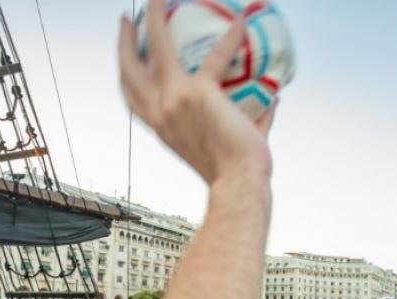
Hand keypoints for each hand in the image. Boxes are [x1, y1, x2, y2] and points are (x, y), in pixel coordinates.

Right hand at [119, 0, 275, 185]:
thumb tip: (273, 100)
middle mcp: (160, 113)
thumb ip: (250, 119)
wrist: (238, 182)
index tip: (130, 55)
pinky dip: (231, 38)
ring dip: (153, 21)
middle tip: (128, 19)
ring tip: (156, 1)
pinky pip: (216, 55)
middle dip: (123, 42)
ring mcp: (175, 100)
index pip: (133, 98)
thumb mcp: (230, 144)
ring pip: (155, 49)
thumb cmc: (236, 171)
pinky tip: (241, 22)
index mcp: (161, 128)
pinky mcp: (198, 92)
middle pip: (128, 70)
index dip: (127, 74)